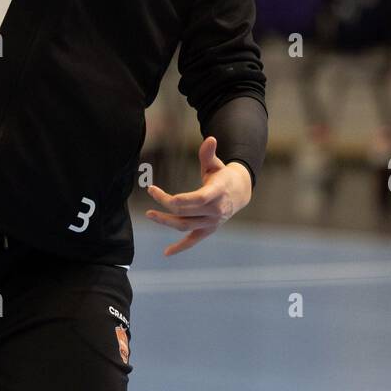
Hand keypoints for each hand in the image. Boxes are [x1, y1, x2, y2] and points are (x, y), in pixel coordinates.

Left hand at [145, 136, 251, 256]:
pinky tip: (167, 252)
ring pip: (185, 226)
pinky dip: (180, 247)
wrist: (240, 192)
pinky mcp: (208, 230)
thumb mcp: (216, 163)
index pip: (193, 200)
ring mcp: (212, 223)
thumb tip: (210, 138)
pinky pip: (193, 240)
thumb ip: (209, 153)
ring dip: (166, 222)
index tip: (154, 190)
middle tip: (151, 193)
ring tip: (150, 214)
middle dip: (165, 204)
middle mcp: (215, 211)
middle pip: (184, 212)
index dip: (173, 198)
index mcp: (216, 193)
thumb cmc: (223, 175)